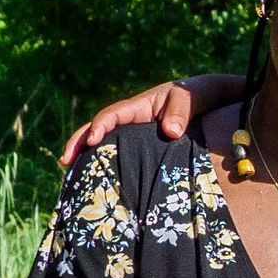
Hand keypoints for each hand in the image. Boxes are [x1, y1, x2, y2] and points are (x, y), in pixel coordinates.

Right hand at [60, 73, 241, 166]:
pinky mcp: (146, 147)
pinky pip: (124, 155)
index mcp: (139, 106)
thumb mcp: (191, 97)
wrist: (211, 99)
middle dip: (80, 143)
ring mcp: (138, 134)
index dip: (100, 126)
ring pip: (109, 144)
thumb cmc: (198, 95)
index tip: (92, 140)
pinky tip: (104, 183)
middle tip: (65, 161)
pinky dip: (111, 165)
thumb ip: (180, 111)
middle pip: (100, 129)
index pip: (112, 115)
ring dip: (90, 157)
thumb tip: (170, 131)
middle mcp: (133, 120)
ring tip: (74, 176)